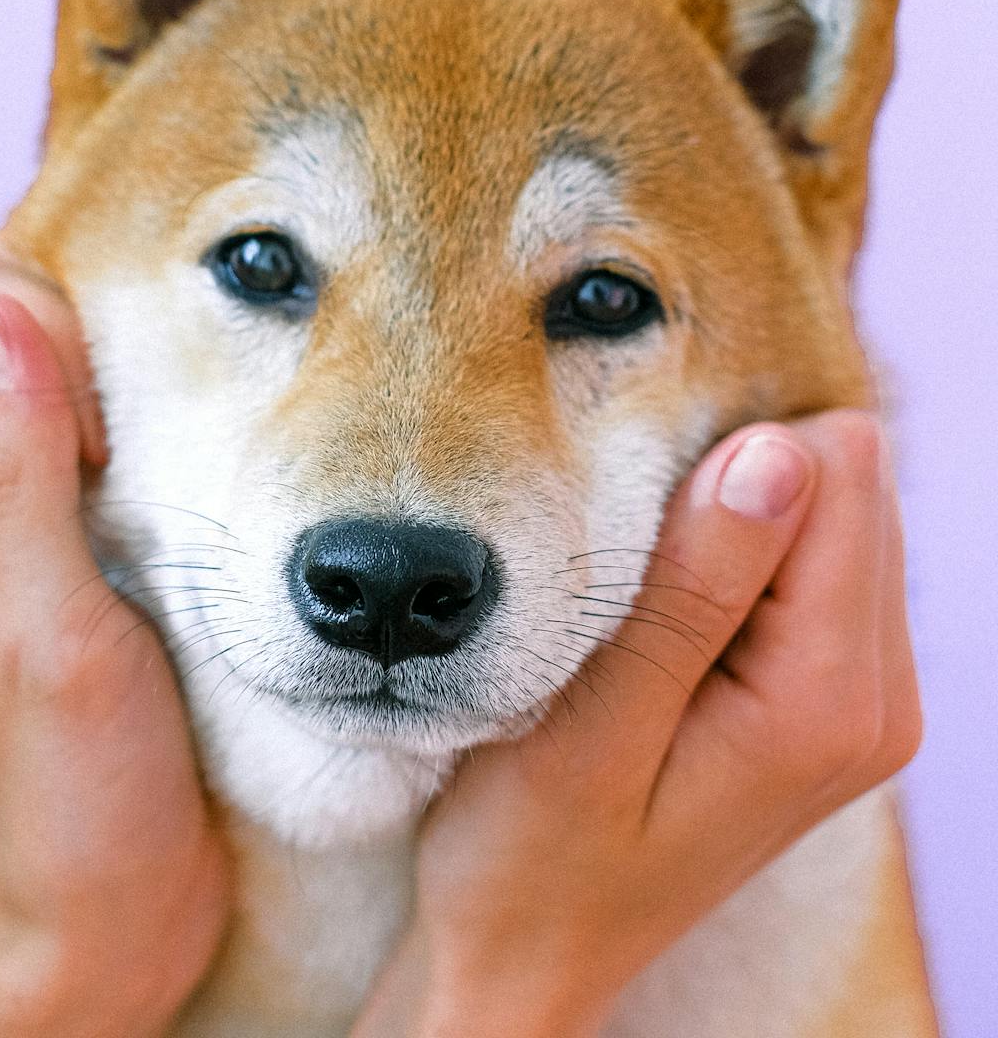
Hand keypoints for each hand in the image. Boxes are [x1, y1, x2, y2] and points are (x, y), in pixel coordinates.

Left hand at [0, 242, 228, 1037]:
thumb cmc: (75, 792)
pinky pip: (99, 393)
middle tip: (130, 463)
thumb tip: (2, 306)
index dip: (41, 334)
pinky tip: (174, 476)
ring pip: (55, 335)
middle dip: (82, 344)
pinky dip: (146, 407)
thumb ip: (19, 465)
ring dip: (121, 379)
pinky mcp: (64, 503)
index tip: (101, 447)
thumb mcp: (49, 631)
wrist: (115, 897)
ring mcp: (0, 485)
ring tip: (158, 475)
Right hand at [355, 413, 921, 1037]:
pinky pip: (822, 554)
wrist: (530, 957)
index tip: (638, 531)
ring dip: (737, 519)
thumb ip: (695, 589)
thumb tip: (780, 455)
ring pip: (841, 507)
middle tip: (635, 569)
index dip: (724, 466)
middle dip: (738, 486)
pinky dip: (742, 551)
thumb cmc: (530, 855)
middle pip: (854, 480)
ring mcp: (867, 700)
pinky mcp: (835, 694)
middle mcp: (880, 700)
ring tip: (647, 599)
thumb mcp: (590, 724)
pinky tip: (673, 616)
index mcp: (828, 701)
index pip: (839, 470)